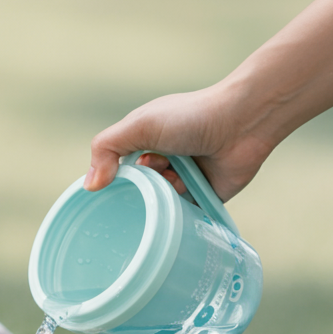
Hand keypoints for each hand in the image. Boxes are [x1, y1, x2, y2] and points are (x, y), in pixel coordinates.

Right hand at [83, 84, 274, 201]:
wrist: (242, 124)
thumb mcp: (138, 125)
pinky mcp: (203, 197)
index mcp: (146, 141)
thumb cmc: (190, 117)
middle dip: (139, 189)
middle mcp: (164, 160)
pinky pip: (184, 216)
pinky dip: (181, 212)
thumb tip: (90, 185)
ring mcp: (183, 179)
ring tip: (177, 180)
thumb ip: (106, 148)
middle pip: (137, 189)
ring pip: (158, 203)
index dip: (111, 178)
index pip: (117, 167)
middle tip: (151, 179)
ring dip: (163, 197)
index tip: (109, 188)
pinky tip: (186, 200)